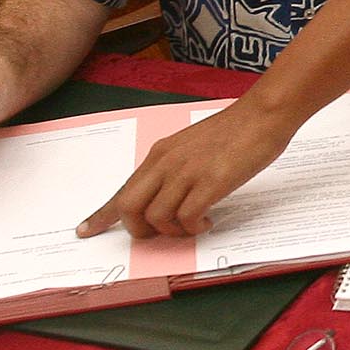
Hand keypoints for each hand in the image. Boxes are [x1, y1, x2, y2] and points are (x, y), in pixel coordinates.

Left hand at [78, 104, 287, 238]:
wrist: (262, 115)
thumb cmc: (234, 131)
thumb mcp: (191, 148)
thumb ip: (174, 170)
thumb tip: (166, 200)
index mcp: (160, 155)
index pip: (123, 190)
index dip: (102, 215)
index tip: (86, 231)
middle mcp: (166, 163)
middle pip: (130, 207)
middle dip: (140, 230)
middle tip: (162, 235)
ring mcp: (187, 173)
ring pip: (157, 217)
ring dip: (173, 232)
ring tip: (194, 225)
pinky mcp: (210, 183)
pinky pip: (186, 218)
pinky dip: (194, 228)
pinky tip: (208, 220)